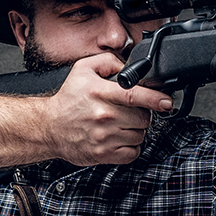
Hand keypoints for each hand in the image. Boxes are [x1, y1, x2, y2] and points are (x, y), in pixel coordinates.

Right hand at [42, 53, 173, 165]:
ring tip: (121, 124)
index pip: (134, 95)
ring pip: (140, 135)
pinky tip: (120, 138)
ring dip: (136, 130)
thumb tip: (130, 67)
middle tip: (129, 111)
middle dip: (141, 113)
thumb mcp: (83, 69)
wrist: (49, 127)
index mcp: (99, 93)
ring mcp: (103, 137)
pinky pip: (132, 153)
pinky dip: (131, 147)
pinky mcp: (103, 154)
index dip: (155, 98)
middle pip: (142, 117)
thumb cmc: (68, 99)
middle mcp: (103, 115)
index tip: (166, 102)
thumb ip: (109, 61)